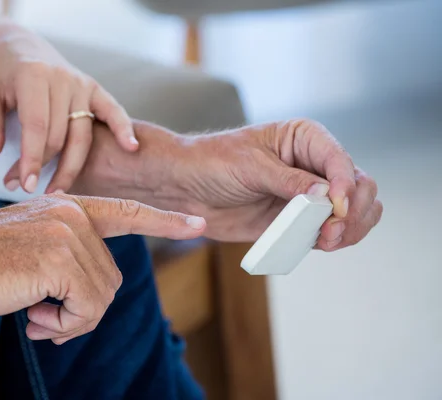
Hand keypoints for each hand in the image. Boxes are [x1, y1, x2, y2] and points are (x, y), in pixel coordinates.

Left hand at [0, 31, 136, 193]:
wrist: (19, 45)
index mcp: (33, 76)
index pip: (37, 126)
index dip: (32, 158)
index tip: (26, 186)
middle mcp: (62, 80)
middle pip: (59, 135)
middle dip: (43, 166)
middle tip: (24, 189)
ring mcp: (82, 84)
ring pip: (82, 134)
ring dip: (71, 167)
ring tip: (58, 191)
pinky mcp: (94, 89)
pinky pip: (112, 111)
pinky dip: (123, 129)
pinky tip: (131, 148)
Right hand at [0, 195, 204, 346]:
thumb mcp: (29, 251)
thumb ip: (67, 259)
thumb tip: (91, 297)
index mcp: (65, 207)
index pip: (126, 211)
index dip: (163, 220)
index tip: (197, 223)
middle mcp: (72, 214)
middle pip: (111, 277)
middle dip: (83, 307)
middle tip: (45, 317)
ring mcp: (68, 233)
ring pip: (102, 296)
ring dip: (70, 320)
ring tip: (35, 316)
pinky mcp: (60, 259)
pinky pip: (86, 309)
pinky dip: (63, 326)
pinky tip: (32, 318)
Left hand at [178, 119, 381, 249]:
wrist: (186, 188)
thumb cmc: (213, 162)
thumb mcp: (249, 166)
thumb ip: (288, 180)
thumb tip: (326, 194)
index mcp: (305, 138)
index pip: (340, 160)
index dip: (345, 185)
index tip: (336, 207)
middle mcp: (313, 165)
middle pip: (359, 186)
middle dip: (353, 210)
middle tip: (332, 230)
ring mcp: (309, 195)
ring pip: (353, 212)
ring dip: (349, 228)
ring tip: (327, 240)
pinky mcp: (299, 221)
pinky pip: (330, 232)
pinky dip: (334, 240)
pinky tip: (319, 243)